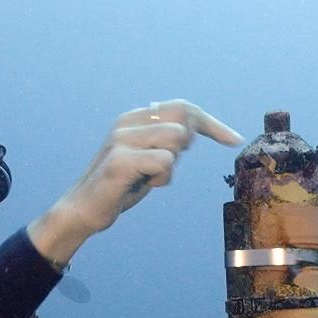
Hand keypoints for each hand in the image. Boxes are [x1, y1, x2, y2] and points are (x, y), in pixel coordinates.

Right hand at [27, 99, 242, 263]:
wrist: (83, 210)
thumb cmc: (120, 187)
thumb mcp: (148, 159)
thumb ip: (165, 142)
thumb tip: (191, 128)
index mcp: (134, 118)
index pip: (182, 107)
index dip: (211, 123)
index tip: (234, 138)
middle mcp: (127, 122)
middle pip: (184, 122)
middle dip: (185, 149)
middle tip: (162, 168)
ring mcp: (122, 139)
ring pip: (176, 142)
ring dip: (169, 168)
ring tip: (147, 178)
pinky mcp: (120, 160)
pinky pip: (165, 163)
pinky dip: (161, 179)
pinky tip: (141, 185)